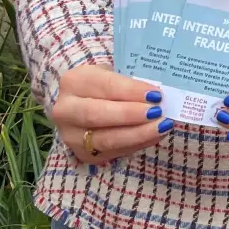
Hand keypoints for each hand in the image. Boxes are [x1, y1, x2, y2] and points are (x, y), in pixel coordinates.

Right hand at [51, 65, 173, 164]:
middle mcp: (66, 110)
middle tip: (158, 112)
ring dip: (138, 134)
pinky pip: (113, 152)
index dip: (131, 91)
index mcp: (74, 82)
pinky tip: (155, 135)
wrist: (85, 103)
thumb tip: (159, 94)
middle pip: (97, 114)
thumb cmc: (106, 84)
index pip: (105, 86)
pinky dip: (137, 144)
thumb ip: (132, 82)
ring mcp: (71, 135)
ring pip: (105, 139)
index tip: (155, 94)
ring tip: (163, 126)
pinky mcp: (83, 154)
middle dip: (130, 115)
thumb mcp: (114, 74)